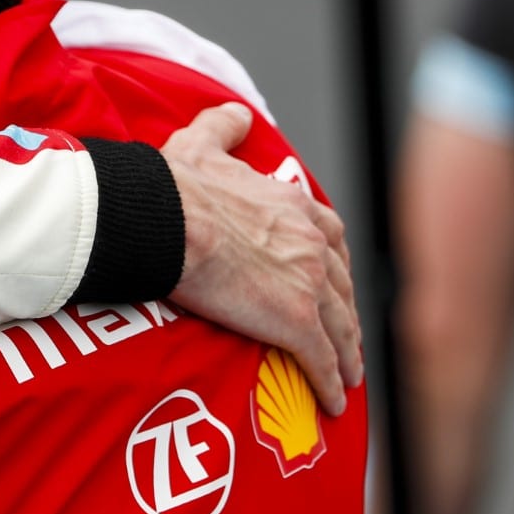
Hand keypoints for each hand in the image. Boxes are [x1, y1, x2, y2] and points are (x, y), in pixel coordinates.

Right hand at [162, 103, 362, 412]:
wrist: (165, 222)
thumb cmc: (175, 186)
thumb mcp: (202, 143)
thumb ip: (223, 127)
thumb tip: (237, 113)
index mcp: (294, 206)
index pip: (329, 235)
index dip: (333, 260)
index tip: (332, 277)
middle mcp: (312, 244)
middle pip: (343, 284)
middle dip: (346, 309)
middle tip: (344, 332)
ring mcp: (309, 284)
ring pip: (341, 326)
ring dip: (348, 352)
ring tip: (348, 374)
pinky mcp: (296, 323)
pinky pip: (322, 361)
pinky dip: (332, 382)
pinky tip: (332, 399)